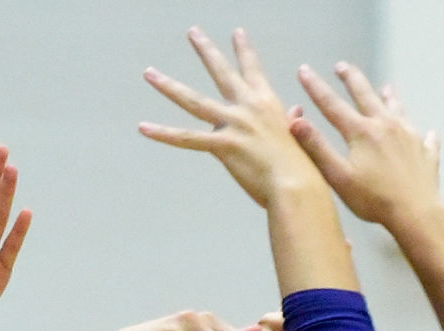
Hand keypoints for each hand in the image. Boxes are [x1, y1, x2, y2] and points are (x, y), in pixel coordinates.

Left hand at [139, 27, 322, 208]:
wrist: (297, 185)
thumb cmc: (300, 167)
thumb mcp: (298, 136)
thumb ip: (292, 120)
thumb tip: (297, 111)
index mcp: (267, 103)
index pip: (252, 70)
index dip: (244, 51)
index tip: (236, 33)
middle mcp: (249, 107)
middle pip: (221, 72)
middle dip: (206, 50)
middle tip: (192, 32)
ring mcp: (234, 124)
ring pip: (193, 100)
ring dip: (169, 85)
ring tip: (149, 72)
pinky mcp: (223, 146)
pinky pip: (186, 138)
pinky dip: (163, 133)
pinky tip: (144, 127)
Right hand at [291, 63, 440, 228]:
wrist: (415, 212)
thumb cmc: (372, 199)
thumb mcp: (337, 176)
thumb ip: (316, 148)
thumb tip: (295, 121)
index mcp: (361, 132)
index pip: (332, 104)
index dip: (315, 87)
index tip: (304, 70)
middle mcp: (386, 126)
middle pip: (366, 95)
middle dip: (352, 79)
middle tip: (342, 66)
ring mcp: (409, 136)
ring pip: (397, 109)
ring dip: (389, 97)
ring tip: (386, 87)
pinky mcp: (426, 152)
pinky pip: (425, 138)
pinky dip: (423, 134)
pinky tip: (427, 133)